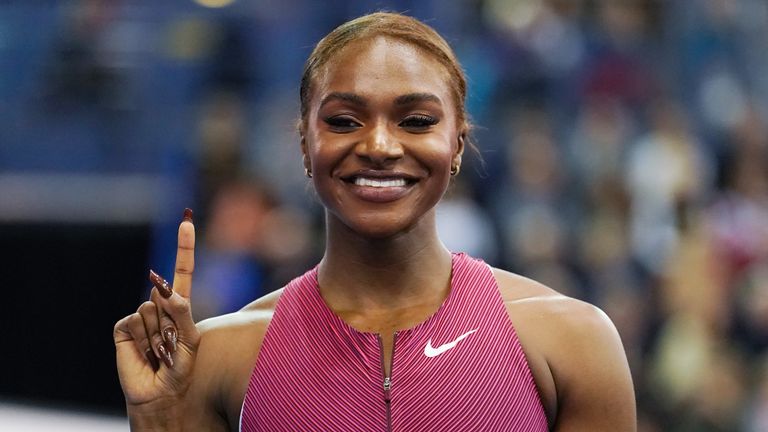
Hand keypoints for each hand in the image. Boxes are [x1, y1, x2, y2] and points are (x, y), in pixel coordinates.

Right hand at [113, 209, 200, 421]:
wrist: (160, 393)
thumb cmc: (180, 368)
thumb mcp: (190, 340)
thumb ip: (182, 313)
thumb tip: (165, 289)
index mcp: (179, 306)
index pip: (182, 270)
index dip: (184, 246)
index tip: (186, 220)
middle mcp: (159, 307)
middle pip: (164, 293)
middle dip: (170, 318)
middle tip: (171, 345)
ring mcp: (140, 316)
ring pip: (149, 308)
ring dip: (157, 333)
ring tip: (159, 351)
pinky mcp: (123, 327)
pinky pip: (133, 320)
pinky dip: (141, 337)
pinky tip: (144, 352)